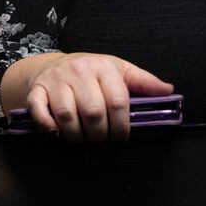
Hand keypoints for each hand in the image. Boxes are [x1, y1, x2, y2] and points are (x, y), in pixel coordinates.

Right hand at [16, 52, 172, 142]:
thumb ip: (144, 82)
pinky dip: (48, 127)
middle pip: (93, 112)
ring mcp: (56, 80)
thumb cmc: (92, 72)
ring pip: (67, 115)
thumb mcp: (120, 71)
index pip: (118, 101)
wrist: (54, 65)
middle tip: (102, 140)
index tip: (121, 137)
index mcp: (104, 66)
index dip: (122, 126)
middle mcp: (79, 71)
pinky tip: (57, 134)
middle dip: (100, 135)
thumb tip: (168, 91)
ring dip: (76, 136)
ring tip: (83, 139)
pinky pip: (39, 112)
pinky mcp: (36, 90)